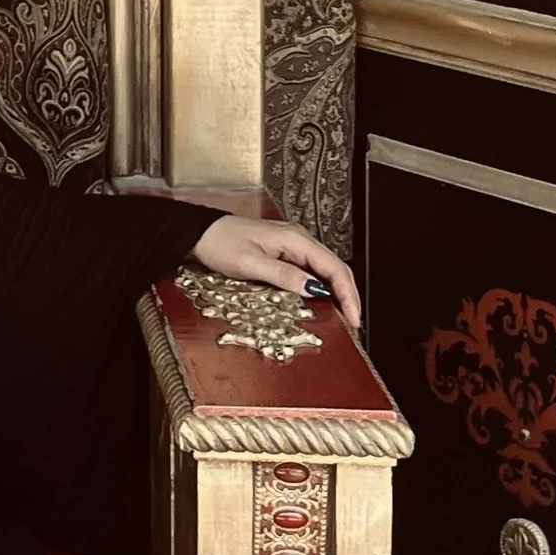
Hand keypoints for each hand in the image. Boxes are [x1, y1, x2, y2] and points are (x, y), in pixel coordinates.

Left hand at [189, 212, 361, 334]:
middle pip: (335, 267)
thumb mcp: (249, 264)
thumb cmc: (220, 243)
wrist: (200, 231)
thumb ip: (283, 276)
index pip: (333, 267)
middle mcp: (298, 238)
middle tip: (354, 323)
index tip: (354, 319)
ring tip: (343, 316)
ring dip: (337, 291)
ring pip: (325, 268)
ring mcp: (292, 244)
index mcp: (294, 239)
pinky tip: (322, 301)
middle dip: (349, 295)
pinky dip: (322, 286)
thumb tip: (314, 289)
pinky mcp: (284, 250)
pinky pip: (311, 268)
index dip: (348, 294)